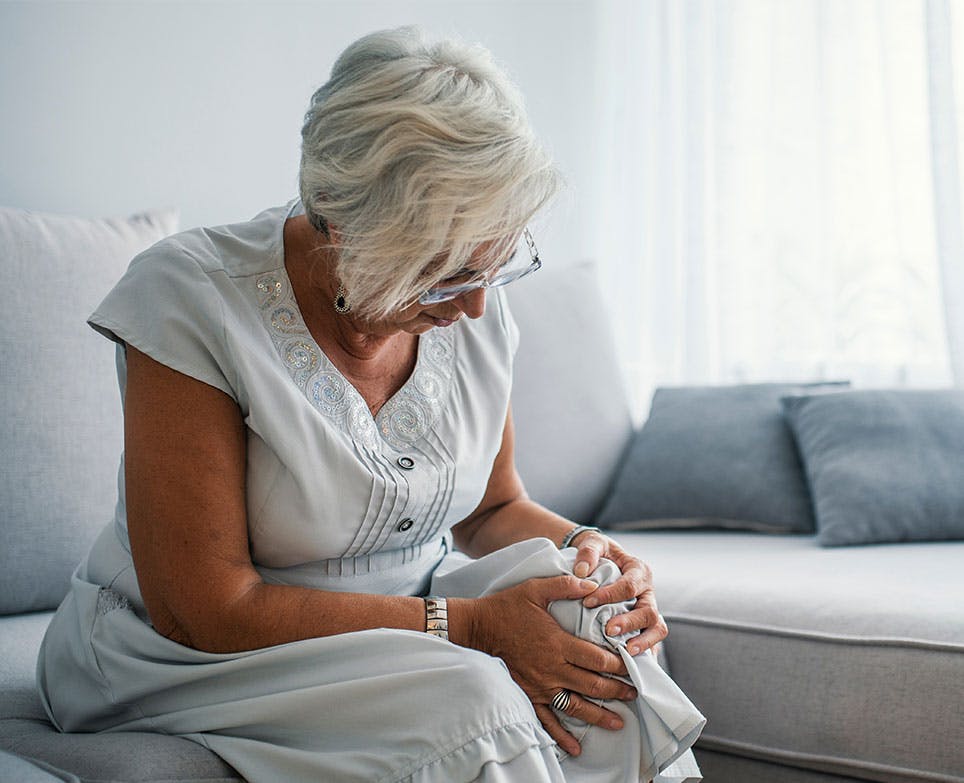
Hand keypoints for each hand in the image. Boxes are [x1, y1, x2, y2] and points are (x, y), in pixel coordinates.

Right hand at [464, 575, 637, 755]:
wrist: (478, 628)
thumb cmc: (507, 607)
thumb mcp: (536, 588)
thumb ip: (565, 585)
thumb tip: (593, 583)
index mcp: (557, 643)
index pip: (597, 659)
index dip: (618, 664)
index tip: (633, 666)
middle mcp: (552, 668)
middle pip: (592, 685)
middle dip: (617, 690)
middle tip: (634, 693)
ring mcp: (540, 685)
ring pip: (576, 706)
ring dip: (599, 715)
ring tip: (619, 721)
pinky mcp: (528, 694)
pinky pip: (547, 719)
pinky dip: (562, 735)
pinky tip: (575, 747)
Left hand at [571, 530, 667, 655]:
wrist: (600, 561)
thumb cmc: (598, 553)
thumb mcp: (594, 544)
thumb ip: (588, 552)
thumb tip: (581, 571)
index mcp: (639, 571)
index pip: (629, 586)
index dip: (610, 595)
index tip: (588, 602)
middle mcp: (648, 592)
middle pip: (649, 611)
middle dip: (630, 623)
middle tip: (608, 630)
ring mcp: (648, 610)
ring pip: (657, 629)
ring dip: (643, 642)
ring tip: (626, 652)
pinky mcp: (644, 627)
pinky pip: (652, 643)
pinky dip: (644, 654)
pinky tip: (631, 666)